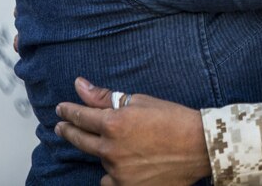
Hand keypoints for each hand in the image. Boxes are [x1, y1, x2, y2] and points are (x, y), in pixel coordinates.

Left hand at [55, 78, 209, 185]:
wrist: (200, 147)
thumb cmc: (174, 119)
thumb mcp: (140, 101)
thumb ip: (106, 97)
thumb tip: (80, 86)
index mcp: (113, 123)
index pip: (80, 116)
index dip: (68, 111)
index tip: (61, 109)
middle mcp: (110, 149)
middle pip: (79, 140)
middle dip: (68, 130)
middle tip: (62, 126)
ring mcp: (117, 171)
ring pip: (99, 160)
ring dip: (103, 152)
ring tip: (118, 146)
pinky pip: (110, 181)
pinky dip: (114, 174)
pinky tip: (125, 167)